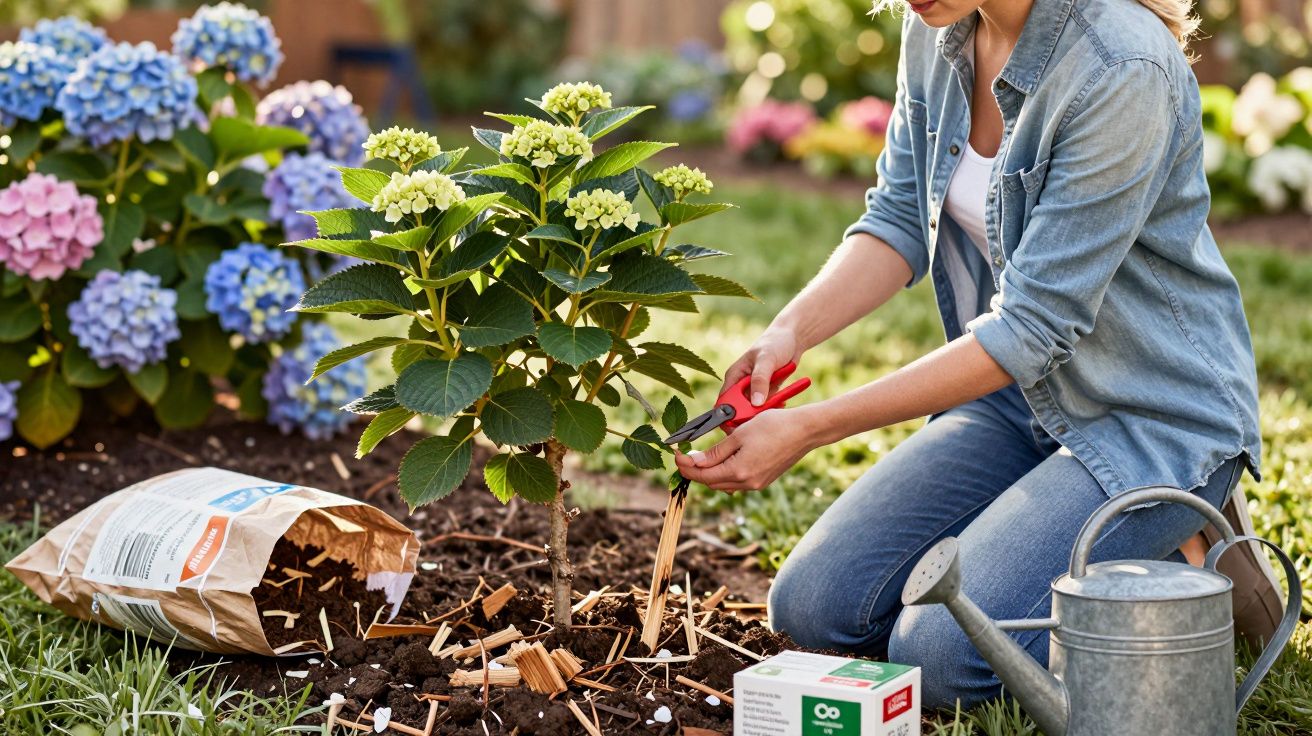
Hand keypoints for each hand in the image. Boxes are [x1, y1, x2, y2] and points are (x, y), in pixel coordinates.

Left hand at [674, 406, 818, 491]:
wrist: (804, 431)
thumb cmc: (773, 426)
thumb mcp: (739, 435)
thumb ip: (715, 452)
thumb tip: (694, 462)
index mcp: (739, 471)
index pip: (702, 475)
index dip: (685, 466)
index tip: (676, 454)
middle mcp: (747, 483)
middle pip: (711, 482)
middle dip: (695, 470)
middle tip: (684, 455)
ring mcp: (757, 484)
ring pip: (723, 483)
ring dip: (709, 473)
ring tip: (699, 457)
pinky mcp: (763, 480)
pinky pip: (736, 482)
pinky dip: (724, 473)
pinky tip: (720, 460)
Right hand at [722, 327, 800, 408]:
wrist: (792, 338)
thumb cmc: (775, 343)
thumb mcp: (767, 360)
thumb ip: (760, 381)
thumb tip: (755, 403)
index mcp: (734, 376)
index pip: (724, 401)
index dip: (729, 415)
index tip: (742, 424)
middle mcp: (740, 384)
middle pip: (739, 410)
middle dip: (751, 415)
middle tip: (766, 414)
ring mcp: (753, 389)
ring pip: (754, 410)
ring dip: (764, 412)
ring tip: (778, 404)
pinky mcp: (765, 392)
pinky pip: (766, 406)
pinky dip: (773, 407)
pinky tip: (783, 402)